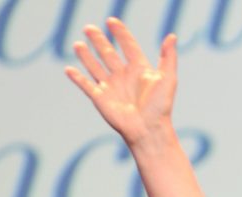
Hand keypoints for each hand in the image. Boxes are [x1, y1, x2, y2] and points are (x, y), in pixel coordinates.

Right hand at [65, 18, 177, 147]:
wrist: (148, 130)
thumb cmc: (160, 107)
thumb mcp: (168, 79)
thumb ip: (168, 57)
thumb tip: (172, 36)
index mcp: (139, 69)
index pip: (128, 46)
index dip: (121, 33)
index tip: (112, 21)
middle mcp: (124, 76)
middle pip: (108, 53)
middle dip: (98, 40)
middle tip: (89, 28)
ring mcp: (111, 87)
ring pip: (95, 67)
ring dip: (86, 55)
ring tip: (78, 44)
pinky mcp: (100, 98)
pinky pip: (86, 85)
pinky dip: (77, 78)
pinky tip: (68, 69)